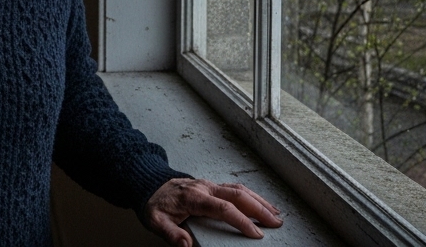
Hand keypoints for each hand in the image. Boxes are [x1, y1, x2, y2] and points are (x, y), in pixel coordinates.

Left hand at [143, 178, 282, 246]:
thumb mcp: (156, 221)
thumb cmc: (155, 204)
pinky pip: (235, 188)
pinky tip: (261, 204)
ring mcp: (210, 184)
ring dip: (259, 201)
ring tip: (275, 214)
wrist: (149, 184)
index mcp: (194, 197)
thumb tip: (186, 246)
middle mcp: (205, 187)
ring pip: (239, 189)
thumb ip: (171, 234)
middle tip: (275, 223)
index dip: (241, 220)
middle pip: (237, 195)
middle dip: (259, 209)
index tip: (256, 234)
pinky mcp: (212, 186)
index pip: (223, 208)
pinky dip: (251, 196)